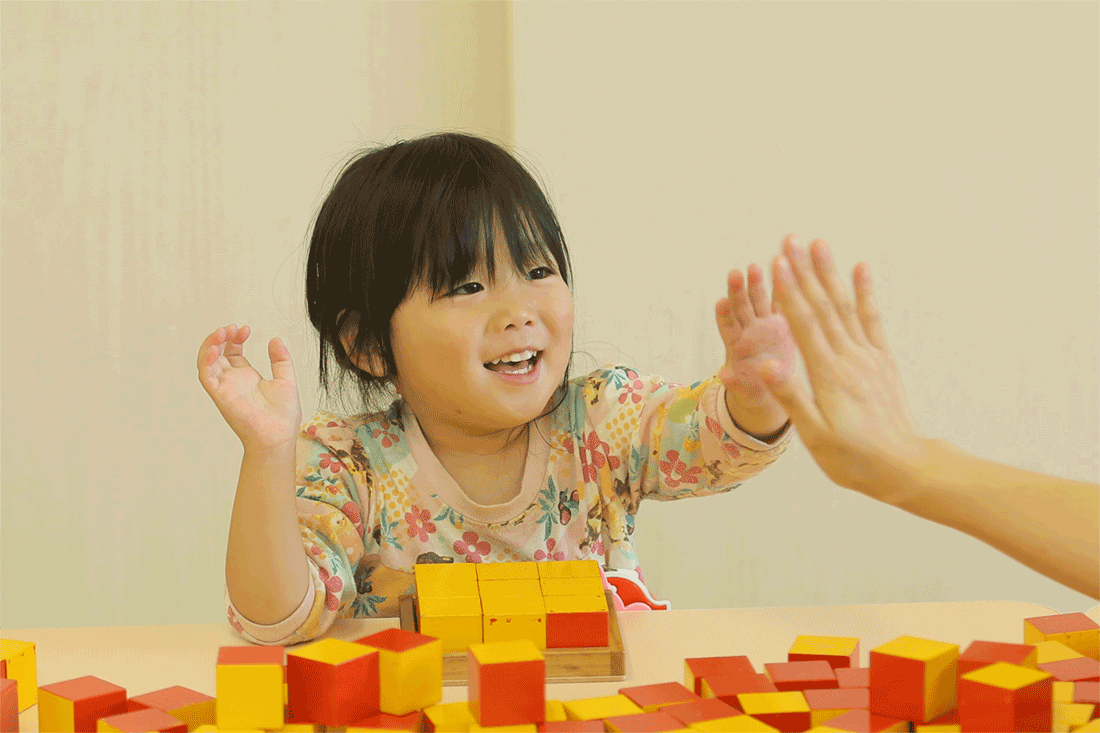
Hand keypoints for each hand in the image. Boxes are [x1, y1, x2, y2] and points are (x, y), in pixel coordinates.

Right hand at [197, 324, 302, 453]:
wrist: (279, 435)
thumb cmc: (283, 415)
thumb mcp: (286, 379)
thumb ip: (280, 359)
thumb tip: (275, 339)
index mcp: (247, 377)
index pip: (232, 351)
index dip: (235, 338)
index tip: (245, 329)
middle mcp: (233, 381)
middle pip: (217, 353)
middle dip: (221, 337)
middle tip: (231, 328)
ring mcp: (225, 387)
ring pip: (207, 362)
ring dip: (210, 345)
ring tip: (222, 332)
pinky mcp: (220, 395)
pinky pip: (206, 376)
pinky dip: (206, 361)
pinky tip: (214, 350)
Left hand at [715, 262, 796, 433]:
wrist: (772, 389)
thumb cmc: (754, 392)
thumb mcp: (745, 392)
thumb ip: (736, 383)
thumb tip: (723, 376)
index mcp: (737, 348)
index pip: (728, 328)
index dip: (724, 316)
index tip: (721, 302)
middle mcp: (748, 332)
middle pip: (741, 309)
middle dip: (737, 291)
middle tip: (735, 274)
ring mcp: (764, 326)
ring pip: (758, 301)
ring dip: (755, 284)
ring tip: (754, 267)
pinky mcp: (780, 324)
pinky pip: (780, 304)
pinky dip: (781, 289)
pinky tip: (785, 273)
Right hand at [758, 236, 928, 500]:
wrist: (904, 467)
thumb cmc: (854, 458)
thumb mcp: (815, 436)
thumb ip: (792, 396)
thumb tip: (767, 362)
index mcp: (829, 375)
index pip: (804, 324)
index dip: (790, 291)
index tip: (778, 262)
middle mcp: (850, 359)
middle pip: (823, 307)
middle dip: (804, 271)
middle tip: (791, 240)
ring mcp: (868, 357)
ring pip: (845, 306)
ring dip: (830, 274)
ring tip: (819, 245)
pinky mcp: (882, 361)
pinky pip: (872, 320)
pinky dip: (865, 293)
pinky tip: (861, 270)